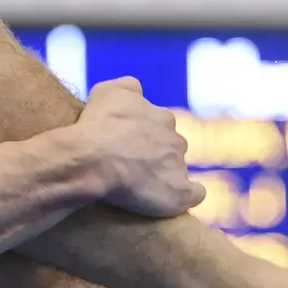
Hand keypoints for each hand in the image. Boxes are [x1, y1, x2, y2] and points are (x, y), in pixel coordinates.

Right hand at [77, 76, 206, 216]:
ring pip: (178, 171)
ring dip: (164, 178)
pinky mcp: (179, 193)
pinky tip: (171, 200)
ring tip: (138, 188)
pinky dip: (186, 196)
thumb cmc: (97, 124)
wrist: (93, 157)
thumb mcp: (107, 91)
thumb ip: (128, 87)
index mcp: (162, 118)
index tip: (127, 147)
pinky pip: (194, 195)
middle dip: (156, 157)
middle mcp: (176, 140)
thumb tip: (138, 89)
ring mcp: (179, 167)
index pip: (160, 127)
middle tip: (130, 168)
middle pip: (171, 149)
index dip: (144, 138)